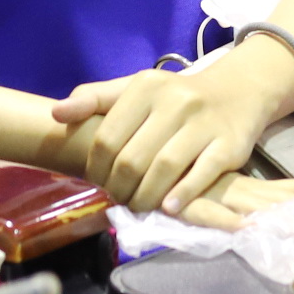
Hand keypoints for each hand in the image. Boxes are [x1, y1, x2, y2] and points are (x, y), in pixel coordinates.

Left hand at [51, 48, 293, 214]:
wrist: (238, 91)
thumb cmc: (177, 97)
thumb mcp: (136, 90)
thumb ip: (96, 99)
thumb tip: (56, 113)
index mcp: (146, 86)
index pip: (107, 136)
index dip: (96, 167)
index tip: (98, 181)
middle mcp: (176, 101)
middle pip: (133, 158)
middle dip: (119, 187)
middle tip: (118, 199)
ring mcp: (204, 123)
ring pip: (164, 168)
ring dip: (145, 196)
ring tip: (138, 206)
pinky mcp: (229, 144)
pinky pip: (201, 174)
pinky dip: (181, 195)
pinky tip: (169, 207)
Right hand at [176, 171, 293, 231]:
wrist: (148, 161)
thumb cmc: (191, 182)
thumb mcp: (229, 195)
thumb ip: (255, 208)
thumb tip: (282, 222)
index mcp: (261, 190)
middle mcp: (250, 194)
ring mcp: (224, 199)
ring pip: (263, 208)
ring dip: (289, 218)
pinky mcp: (193, 206)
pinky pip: (211, 215)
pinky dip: (228, 221)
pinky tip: (245, 228)